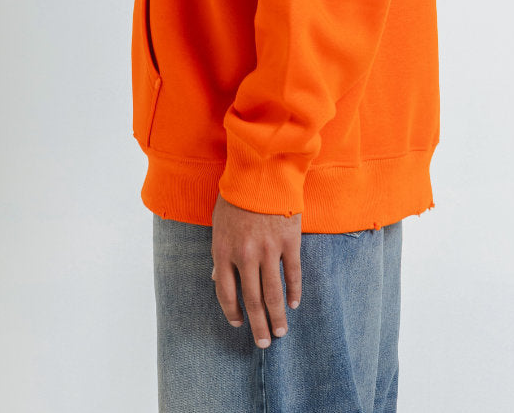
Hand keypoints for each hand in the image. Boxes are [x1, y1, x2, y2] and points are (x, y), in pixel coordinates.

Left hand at [210, 192, 302, 347]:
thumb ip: (220, 252)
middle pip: (251, 300)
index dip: (232, 313)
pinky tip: (294, 304)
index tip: (239, 324)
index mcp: (223, 251)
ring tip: (280, 333)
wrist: (260, 170)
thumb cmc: (236, 195)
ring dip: (277, 316)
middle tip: (263, 343)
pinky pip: (292, 273)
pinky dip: (294, 291)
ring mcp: (268, 250)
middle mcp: (245, 255)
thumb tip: (219, 280)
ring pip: (273, 293)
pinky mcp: (289, 241)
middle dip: (257, 325)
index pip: (226, 293)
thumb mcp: (219, 223)